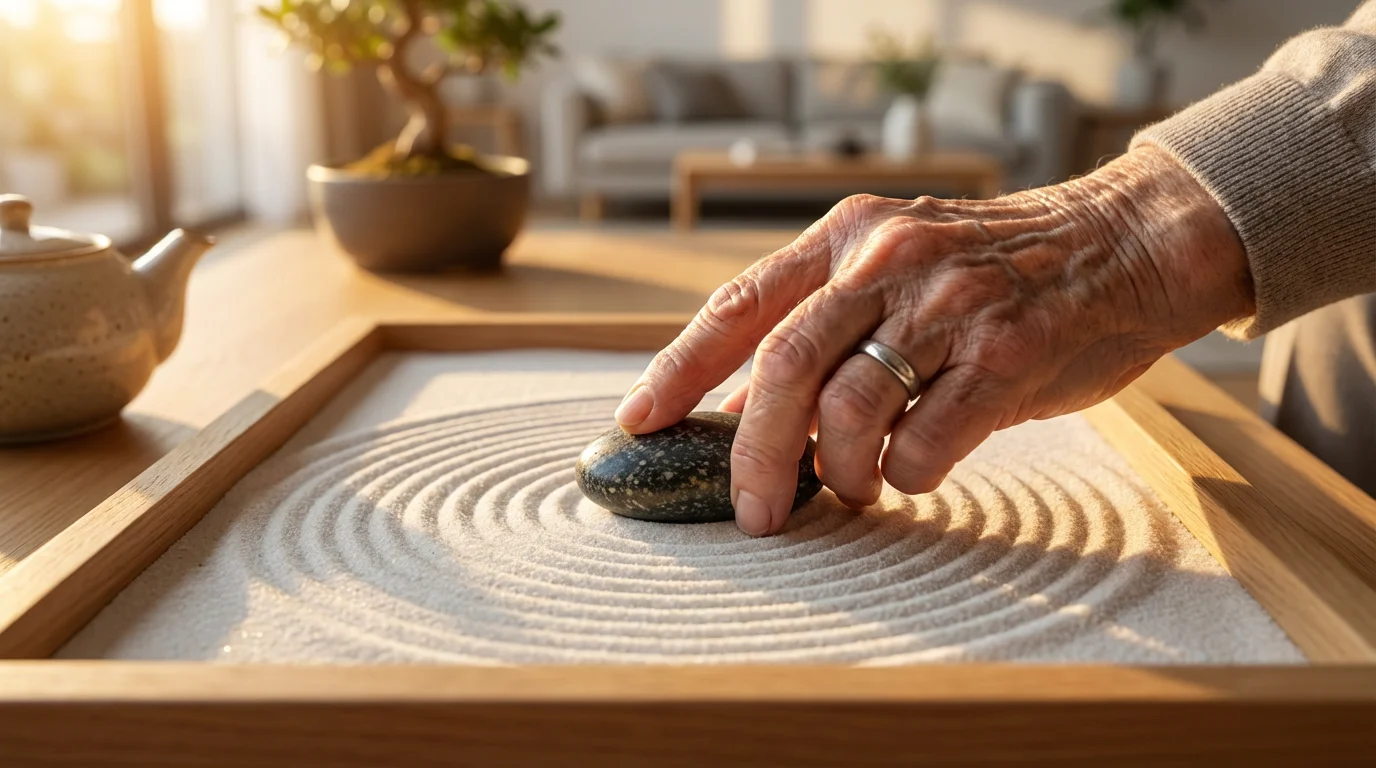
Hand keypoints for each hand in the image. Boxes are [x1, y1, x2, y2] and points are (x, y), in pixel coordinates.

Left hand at [614, 145, 1253, 535]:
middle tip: (751, 509)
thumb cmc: (997, 272)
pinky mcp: (1006, 355)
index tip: (638, 422)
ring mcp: (949, 304)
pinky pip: (923, 443)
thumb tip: (736, 410)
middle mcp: (889, 260)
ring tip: (852, 485)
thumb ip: (822, 323)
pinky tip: (918, 466)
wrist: (1127, 244)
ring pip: (848, 411)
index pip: (741, 305)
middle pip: (782, 368)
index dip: (679, 369)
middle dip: (751, 454)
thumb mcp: (898, 265)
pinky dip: (906, 473)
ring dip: (838, 471)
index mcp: (849, 236)